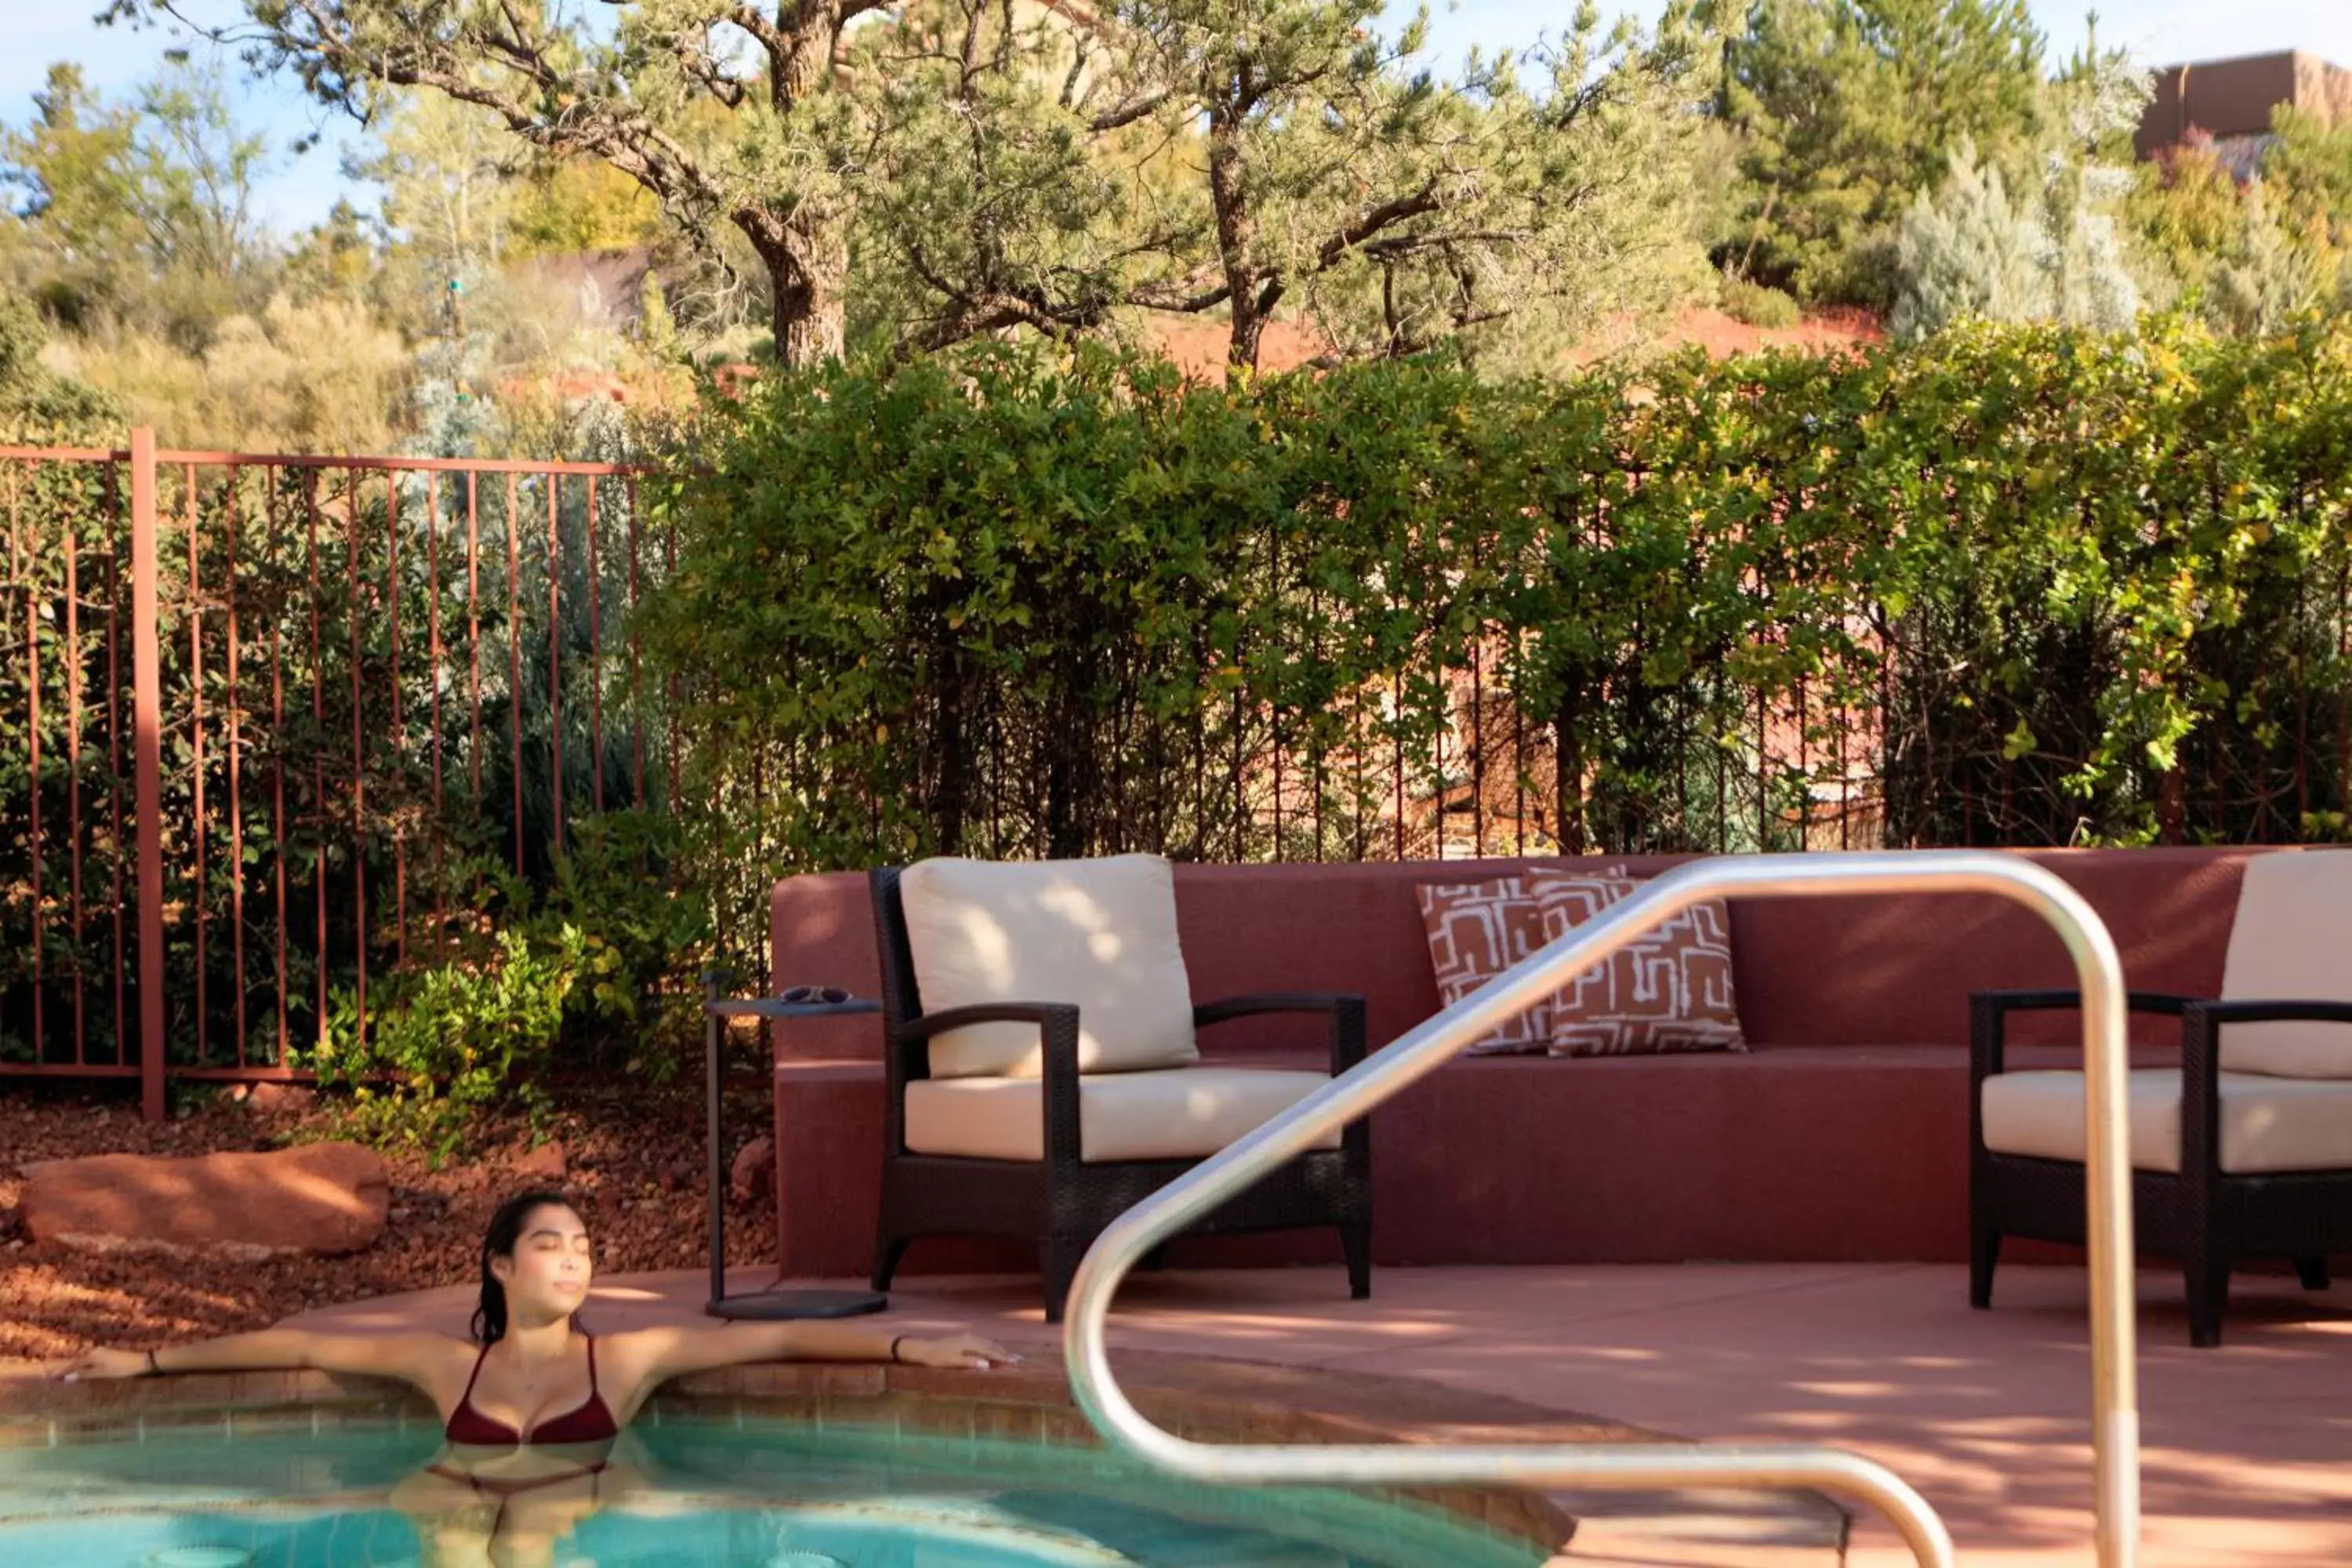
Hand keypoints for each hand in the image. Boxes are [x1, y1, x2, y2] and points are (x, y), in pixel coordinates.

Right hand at [52, 1347, 154, 1382]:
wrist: (141, 1361)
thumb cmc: (122, 1369)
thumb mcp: (102, 1373)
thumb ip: (85, 1374)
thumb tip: (68, 1377)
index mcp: (92, 1355)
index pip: (73, 1364)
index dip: (62, 1371)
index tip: (51, 1377)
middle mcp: (94, 1351)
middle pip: (76, 1361)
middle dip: (65, 1369)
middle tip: (53, 1376)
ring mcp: (100, 1352)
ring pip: (83, 1361)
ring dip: (73, 1368)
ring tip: (62, 1375)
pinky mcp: (105, 1355)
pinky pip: (89, 1361)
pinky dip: (82, 1366)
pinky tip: (79, 1371)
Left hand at [896, 1332, 1020, 1369]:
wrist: (923, 1348)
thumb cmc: (936, 1358)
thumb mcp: (952, 1362)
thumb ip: (970, 1363)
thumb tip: (987, 1365)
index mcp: (969, 1343)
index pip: (991, 1351)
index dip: (1003, 1357)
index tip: (1016, 1362)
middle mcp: (971, 1337)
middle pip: (992, 1345)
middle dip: (1005, 1352)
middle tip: (1019, 1359)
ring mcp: (968, 1336)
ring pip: (988, 1343)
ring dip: (999, 1349)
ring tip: (1010, 1356)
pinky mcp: (965, 1338)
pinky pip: (983, 1342)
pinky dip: (991, 1347)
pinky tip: (993, 1352)